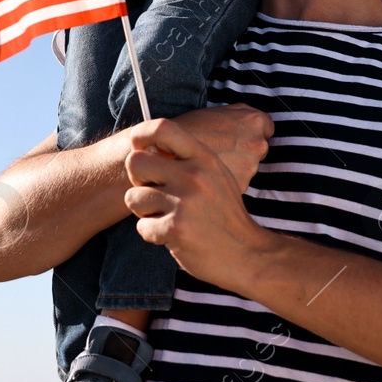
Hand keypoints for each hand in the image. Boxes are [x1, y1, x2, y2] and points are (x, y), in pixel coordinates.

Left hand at [124, 117, 274, 288]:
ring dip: (145, 211)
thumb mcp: (216, 175)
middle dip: (139, 181)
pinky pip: (141, 226)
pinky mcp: (175, 228)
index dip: (141, 134)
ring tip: (168, 217)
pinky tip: (174, 236)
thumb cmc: (225, 214)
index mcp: (204, 158)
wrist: (247, 254)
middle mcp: (194, 175)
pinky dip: (153, 234)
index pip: (162, 128)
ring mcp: (184, 202)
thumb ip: (188, 160)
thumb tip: (147, 147)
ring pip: (133, 197)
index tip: (138, 147)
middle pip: (135, 162)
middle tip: (156, 194)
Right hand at [167, 104, 272, 191]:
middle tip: (221, 151)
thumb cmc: (190, 129)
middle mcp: (258, 144)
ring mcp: (250, 167)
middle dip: (242, 152)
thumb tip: (249, 119)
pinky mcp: (240, 186)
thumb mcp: (217, 112)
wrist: (166, 152)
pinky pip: (237, 184)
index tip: (238, 137)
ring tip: (211, 164)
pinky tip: (210, 176)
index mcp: (254, 121)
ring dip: (235, 168)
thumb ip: (239, 115)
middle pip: (257, 150)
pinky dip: (227, 183)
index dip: (250, 132)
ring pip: (247, 169)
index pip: (266, 128)